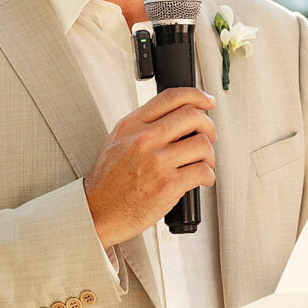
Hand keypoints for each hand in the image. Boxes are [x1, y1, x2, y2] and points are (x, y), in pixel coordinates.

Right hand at [84, 87, 217, 247]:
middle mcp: (144, 140)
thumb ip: (143, 126)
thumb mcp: (117, 141)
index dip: (197, 96)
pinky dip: (208, 175)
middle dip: (208, 126)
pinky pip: (202, 171)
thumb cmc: (108, 182)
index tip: (207, 102)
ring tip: (203, 162)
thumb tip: (175, 118)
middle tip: (209, 136)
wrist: (98, 212)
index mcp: (132, 125)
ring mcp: (157, 162)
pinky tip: (202, 179)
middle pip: (192, 116)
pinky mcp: (168, 185)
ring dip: (209, 154)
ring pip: (202, 144)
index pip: (171, 97)